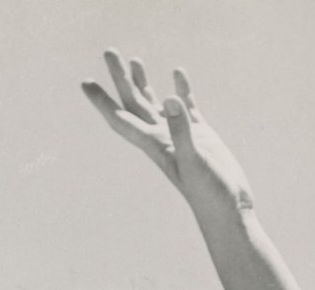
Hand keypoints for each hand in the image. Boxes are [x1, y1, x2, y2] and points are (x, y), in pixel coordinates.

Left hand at [82, 50, 253, 217]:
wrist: (229, 211)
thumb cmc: (210, 193)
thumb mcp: (195, 160)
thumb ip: (182, 130)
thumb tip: (170, 99)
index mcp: (155, 144)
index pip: (121, 118)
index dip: (102, 102)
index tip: (85, 83)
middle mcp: (163, 138)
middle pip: (134, 103)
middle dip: (120, 79)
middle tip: (109, 51)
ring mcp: (182, 136)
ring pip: (155, 104)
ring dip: (143, 83)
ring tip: (134, 60)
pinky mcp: (201, 136)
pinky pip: (186, 107)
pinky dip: (181, 89)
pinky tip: (177, 73)